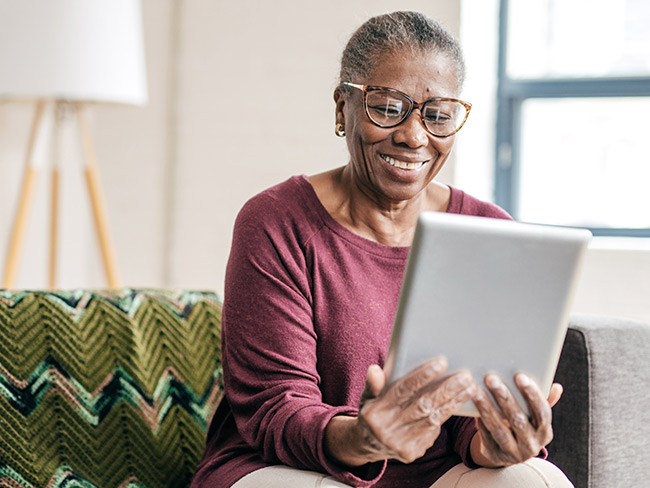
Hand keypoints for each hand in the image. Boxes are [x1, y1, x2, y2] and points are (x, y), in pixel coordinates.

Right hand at [325, 358, 476, 465]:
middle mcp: (386, 430)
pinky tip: (458, 404)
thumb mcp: (367, 397)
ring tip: (469, 387)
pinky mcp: (411, 454)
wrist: (367, 445)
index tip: (442, 362)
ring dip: (454, 403)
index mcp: (374, 412)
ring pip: (433, 419)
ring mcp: (399, 444)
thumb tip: (375, 369)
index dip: (422, 376)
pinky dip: (445, 416)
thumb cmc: (372, 413)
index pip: (402, 391)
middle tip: (465, 376)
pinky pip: (432, 432)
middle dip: (447, 390)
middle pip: (422, 406)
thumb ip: (373, 384)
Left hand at [470, 373, 561, 466]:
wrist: (506, 451)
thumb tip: (557, 387)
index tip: (520, 376)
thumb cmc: (521, 423)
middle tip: (491, 378)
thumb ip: (543, 401)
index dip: (532, 394)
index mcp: (544, 432)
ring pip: (499, 430)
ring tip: (476, 391)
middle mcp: (531, 445)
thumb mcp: (533, 416)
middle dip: (505, 398)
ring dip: (487, 409)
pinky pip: (486, 436)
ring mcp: (513, 453)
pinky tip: (472, 406)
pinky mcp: (495, 456)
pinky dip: (479, 421)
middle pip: (518, 420)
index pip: (542, 413)